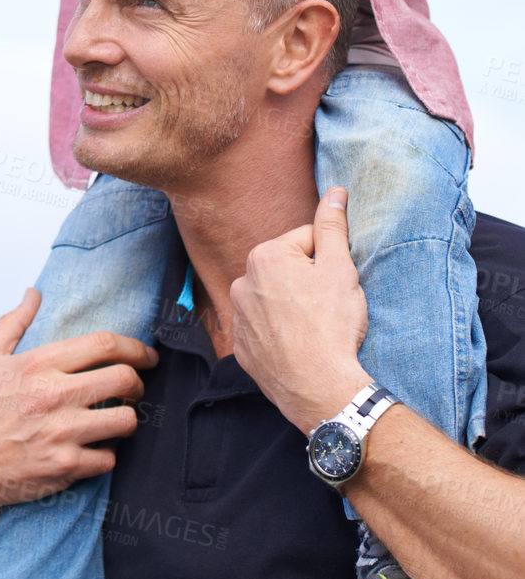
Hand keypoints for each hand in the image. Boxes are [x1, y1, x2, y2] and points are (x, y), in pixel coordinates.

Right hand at [0, 289, 156, 529]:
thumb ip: (11, 322)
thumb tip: (33, 294)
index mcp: (36, 365)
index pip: (104, 344)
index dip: (134, 347)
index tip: (144, 354)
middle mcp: (54, 396)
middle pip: (125, 379)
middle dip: (138, 382)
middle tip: (133, 387)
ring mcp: (62, 434)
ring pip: (126, 421)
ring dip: (126, 419)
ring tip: (115, 418)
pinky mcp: (65, 468)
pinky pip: (109, 459)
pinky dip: (105, 454)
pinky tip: (92, 448)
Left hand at [229, 188, 371, 434]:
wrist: (318, 387)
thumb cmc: (332, 325)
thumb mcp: (341, 268)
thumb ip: (333, 225)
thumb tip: (336, 191)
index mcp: (264, 256)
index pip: (307, 243)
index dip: (330, 262)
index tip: (335, 286)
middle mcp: (241, 282)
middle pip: (289, 270)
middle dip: (309, 282)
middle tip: (327, 309)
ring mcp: (238, 317)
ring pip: (276, 299)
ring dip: (293, 307)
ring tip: (314, 329)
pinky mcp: (242, 346)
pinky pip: (266, 329)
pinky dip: (281, 333)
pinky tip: (298, 346)